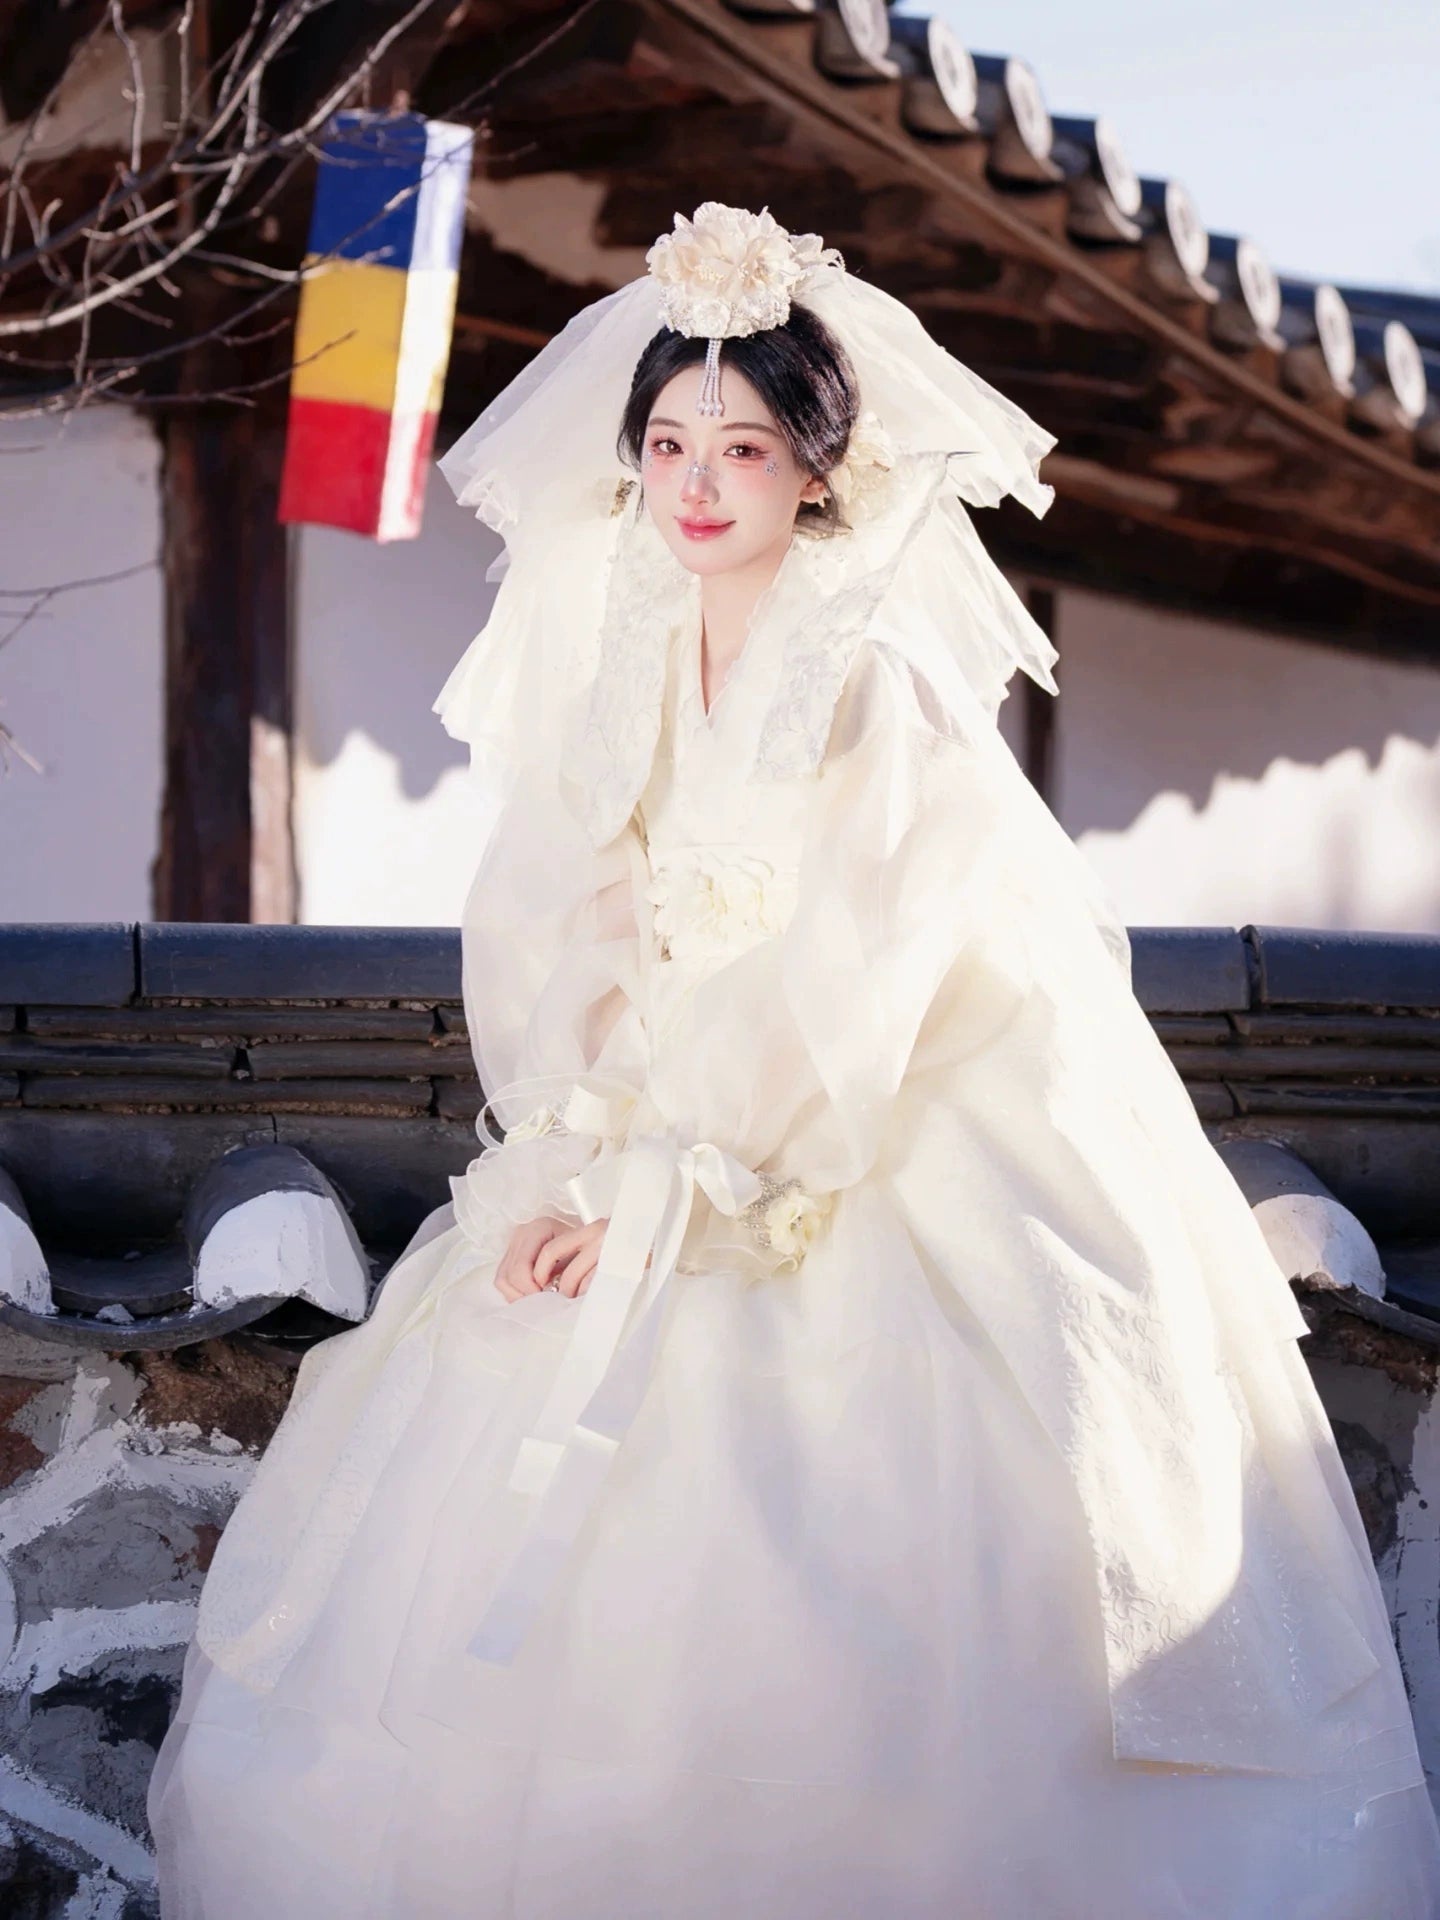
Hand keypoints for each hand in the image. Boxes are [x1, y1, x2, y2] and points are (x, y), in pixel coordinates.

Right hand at [494, 1215, 609, 1301]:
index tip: (547, 1297)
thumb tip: (551, 1294)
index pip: (521, 1267)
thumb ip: (566, 1272)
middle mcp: (521, 1235)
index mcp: (537, 1230)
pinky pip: (503, 1280)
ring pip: (502, 1280)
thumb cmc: (581, 1245)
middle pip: (509, 1275)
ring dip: (518, 1296)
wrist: (582, 1235)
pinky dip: (514, 1292)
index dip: (532, 1288)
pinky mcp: (509, 1256)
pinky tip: (531, 1295)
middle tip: (542, 1303)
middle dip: (525, 1294)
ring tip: (537, 1301)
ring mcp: (513, 1245)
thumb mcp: (578, 1255)